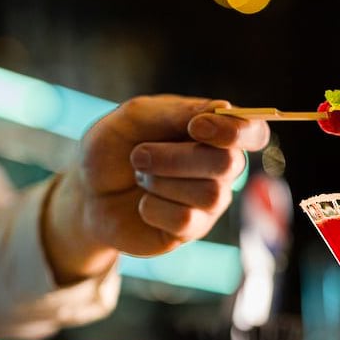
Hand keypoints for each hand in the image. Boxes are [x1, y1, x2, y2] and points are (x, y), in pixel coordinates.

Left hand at [42, 95, 270, 283]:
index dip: (237, 130)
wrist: (86, 192)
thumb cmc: (113, 148)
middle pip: (230, 163)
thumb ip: (175, 111)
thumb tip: (223, 108)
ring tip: (139, 176)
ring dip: (162, 181)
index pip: (254, 132)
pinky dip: (153, 207)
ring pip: (209, 194)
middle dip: (177, 158)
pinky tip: (142, 204)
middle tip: (138, 156)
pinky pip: (186, 220)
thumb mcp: (134, 117)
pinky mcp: (191, 230)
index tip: (197, 127)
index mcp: (213, 132)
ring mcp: (209, 202)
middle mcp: (220, 168)